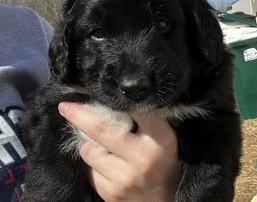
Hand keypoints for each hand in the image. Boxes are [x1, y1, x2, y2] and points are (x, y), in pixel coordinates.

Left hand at [58, 102, 179, 201]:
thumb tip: (112, 103)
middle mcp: (142, 158)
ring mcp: (124, 178)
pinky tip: (104, 164)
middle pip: (100, 129)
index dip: (107, 101)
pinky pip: (89, 171)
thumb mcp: (162, 136)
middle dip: (78, 115)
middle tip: (64, 106)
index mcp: (159, 139)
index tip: (90, 93)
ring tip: (99, 144)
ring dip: (88, 144)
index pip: (129, 111)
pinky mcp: (110, 193)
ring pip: (88, 151)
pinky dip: (92, 164)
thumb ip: (143, 118)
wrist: (164, 200)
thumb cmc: (162, 162)